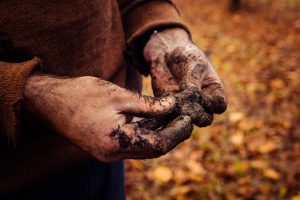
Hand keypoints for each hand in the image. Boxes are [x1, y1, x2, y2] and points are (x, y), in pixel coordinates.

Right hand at [24, 75, 192, 161]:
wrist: (52, 102)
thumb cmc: (83, 95)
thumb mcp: (119, 95)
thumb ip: (148, 105)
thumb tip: (172, 107)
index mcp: (116, 141)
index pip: (158, 145)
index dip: (177, 132)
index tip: (188, 118)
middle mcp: (113, 154)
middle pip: (153, 150)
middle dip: (172, 135)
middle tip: (185, 118)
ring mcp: (109, 153)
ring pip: (144, 149)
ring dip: (160, 135)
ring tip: (175, 118)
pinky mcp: (106, 148)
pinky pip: (133, 145)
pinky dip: (147, 135)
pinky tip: (157, 121)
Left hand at [143, 28, 226, 119]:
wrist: (165, 52)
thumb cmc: (185, 55)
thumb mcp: (193, 64)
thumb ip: (193, 82)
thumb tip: (191, 98)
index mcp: (214, 91)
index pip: (219, 106)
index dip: (213, 104)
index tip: (202, 96)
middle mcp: (202, 103)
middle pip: (205, 118)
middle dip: (198, 115)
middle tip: (186, 106)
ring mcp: (185, 107)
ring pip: (186, 122)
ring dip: (181, 117)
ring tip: (174, 107)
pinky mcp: (168, 109)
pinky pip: (168, 118)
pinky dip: (165, 117)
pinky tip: (162, 109)